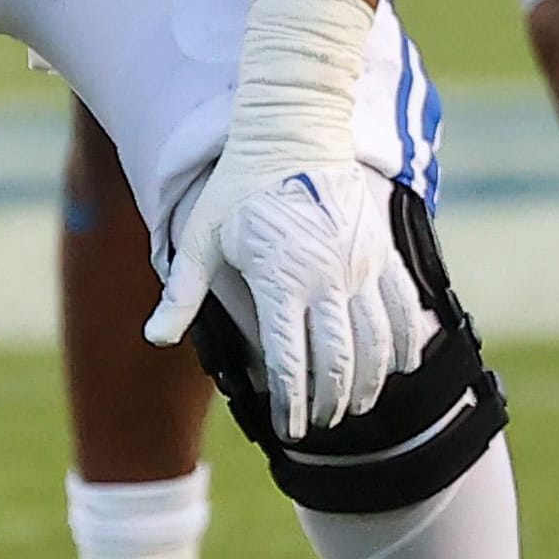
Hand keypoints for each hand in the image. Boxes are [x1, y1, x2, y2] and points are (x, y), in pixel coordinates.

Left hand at [148, 160, 425, 437]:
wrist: (292, 132)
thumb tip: (153, 338)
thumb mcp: (200, 237)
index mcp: (279, 279)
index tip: (288, 427)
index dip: (291, 403)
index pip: (290, 361)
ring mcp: (360, 265)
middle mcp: (326, 278)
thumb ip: (180, 292)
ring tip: (354, 407)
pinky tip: (399, 368)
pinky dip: (404, 344)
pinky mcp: (381, 251)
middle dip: (329, 403)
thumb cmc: (237, 187)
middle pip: (338, 362)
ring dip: (367, 383)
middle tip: (319, 424)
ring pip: (376, 343)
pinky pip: (403, 308)